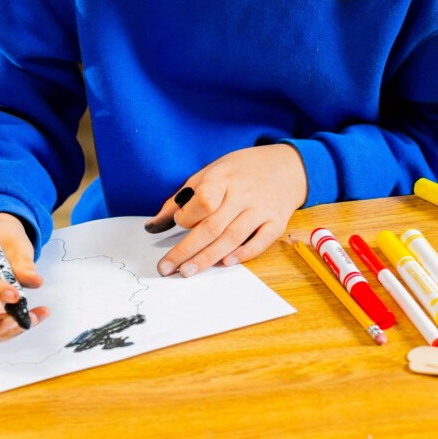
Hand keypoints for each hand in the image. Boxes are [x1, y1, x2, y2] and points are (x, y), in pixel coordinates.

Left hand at [147, 144, 307, 276]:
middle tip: (167, 268)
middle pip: (213, 226)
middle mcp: (243, 194)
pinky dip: (244, 254)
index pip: (203, 201)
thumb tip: (152, 226)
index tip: (178, 223)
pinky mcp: (277, 222)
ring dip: (209, 257)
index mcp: (223, 178)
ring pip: (232, 237)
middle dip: (187, 249)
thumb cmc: (240, 172)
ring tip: (188, 272)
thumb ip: (181, 199)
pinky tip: (226, 263)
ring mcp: (261, 209)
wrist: (286, 166)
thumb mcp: (209, 174)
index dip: (187, 217)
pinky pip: (261, 241)